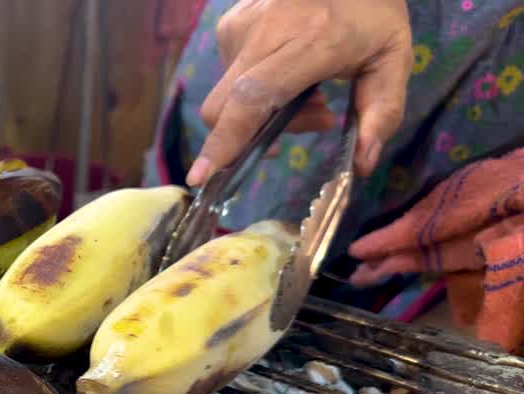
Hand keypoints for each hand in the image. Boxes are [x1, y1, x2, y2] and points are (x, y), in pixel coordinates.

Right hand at [187, 0, 412, 185]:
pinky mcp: (228, 26)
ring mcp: (240, 26)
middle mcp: (264, 33)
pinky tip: (288, 66)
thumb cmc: (372, 10)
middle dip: (253, 135)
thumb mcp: (394, 57)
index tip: (201, 175)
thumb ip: (383, 111)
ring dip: (264, 109)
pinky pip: (229, 78)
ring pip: (229, 98)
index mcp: (311, 41)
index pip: (253, 98)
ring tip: (309, 85)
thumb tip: (362, 163)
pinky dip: (255, 87)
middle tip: (315, 114)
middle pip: (224, 108)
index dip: (226, 140)